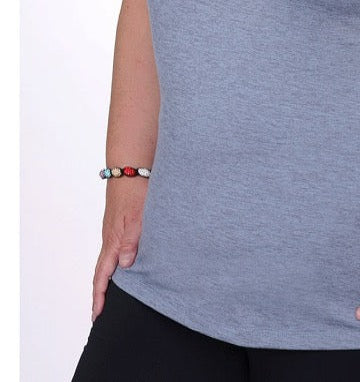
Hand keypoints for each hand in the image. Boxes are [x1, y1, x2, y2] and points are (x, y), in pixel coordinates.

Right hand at [91, 178, 147, 321]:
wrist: (130, 169)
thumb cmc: (136, 191)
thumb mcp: (138, 217)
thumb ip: (132, 241)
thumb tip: (124, 266)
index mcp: (113, 240)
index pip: (103, 275)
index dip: (100, 296)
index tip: (98, 314)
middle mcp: (110, 238)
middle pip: (102, 271)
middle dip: (101, 292)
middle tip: (100, 312)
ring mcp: (113, 231)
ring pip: (108, 260)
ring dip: (108, 279)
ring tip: (110, 295)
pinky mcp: (119, 224)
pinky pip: (115, 249)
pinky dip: (115, 263)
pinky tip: (124, 265)